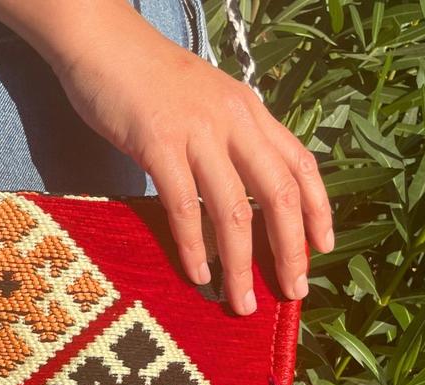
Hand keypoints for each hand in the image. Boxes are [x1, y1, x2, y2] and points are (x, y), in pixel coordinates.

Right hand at [46, 7, 333, 313]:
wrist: (102, 42)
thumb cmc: (147, 79)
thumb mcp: (204, 103)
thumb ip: (226, 140)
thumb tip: (239, 191)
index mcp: (249, 112)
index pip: (299, 164)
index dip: (318, 210)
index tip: (322, 250)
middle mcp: (233, 121)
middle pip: (278, 194)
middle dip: (289, 249)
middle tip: (293, 292)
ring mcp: (197, 132)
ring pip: (233, 208)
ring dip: (241, 263)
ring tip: (241, 301)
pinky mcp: (158, 144)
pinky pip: (183, 205)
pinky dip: (193, 246)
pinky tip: (198, 275)